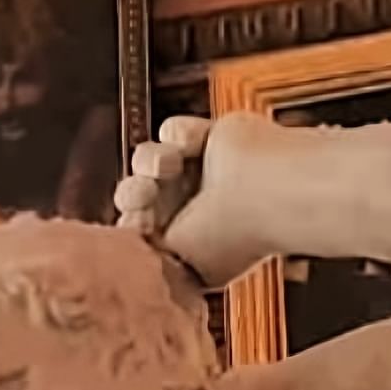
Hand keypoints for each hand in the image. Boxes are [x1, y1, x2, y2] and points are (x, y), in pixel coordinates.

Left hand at [112, 113, 266, 289]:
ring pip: (150, 158)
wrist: (265, 190)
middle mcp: (194, 210)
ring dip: (152, 160)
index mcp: (187, 244)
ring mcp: (203, 174)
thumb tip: (125, 245)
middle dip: (133, 191)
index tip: (138, 223)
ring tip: (172, 165)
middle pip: (138, 192)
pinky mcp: (211, 138)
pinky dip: (182, 135)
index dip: (130, 222)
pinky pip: (173, 129)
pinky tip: (199, 146)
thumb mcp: (173, 260)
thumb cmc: (228, 234)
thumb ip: (144, 252)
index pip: (140, 229)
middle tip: (145, 193)